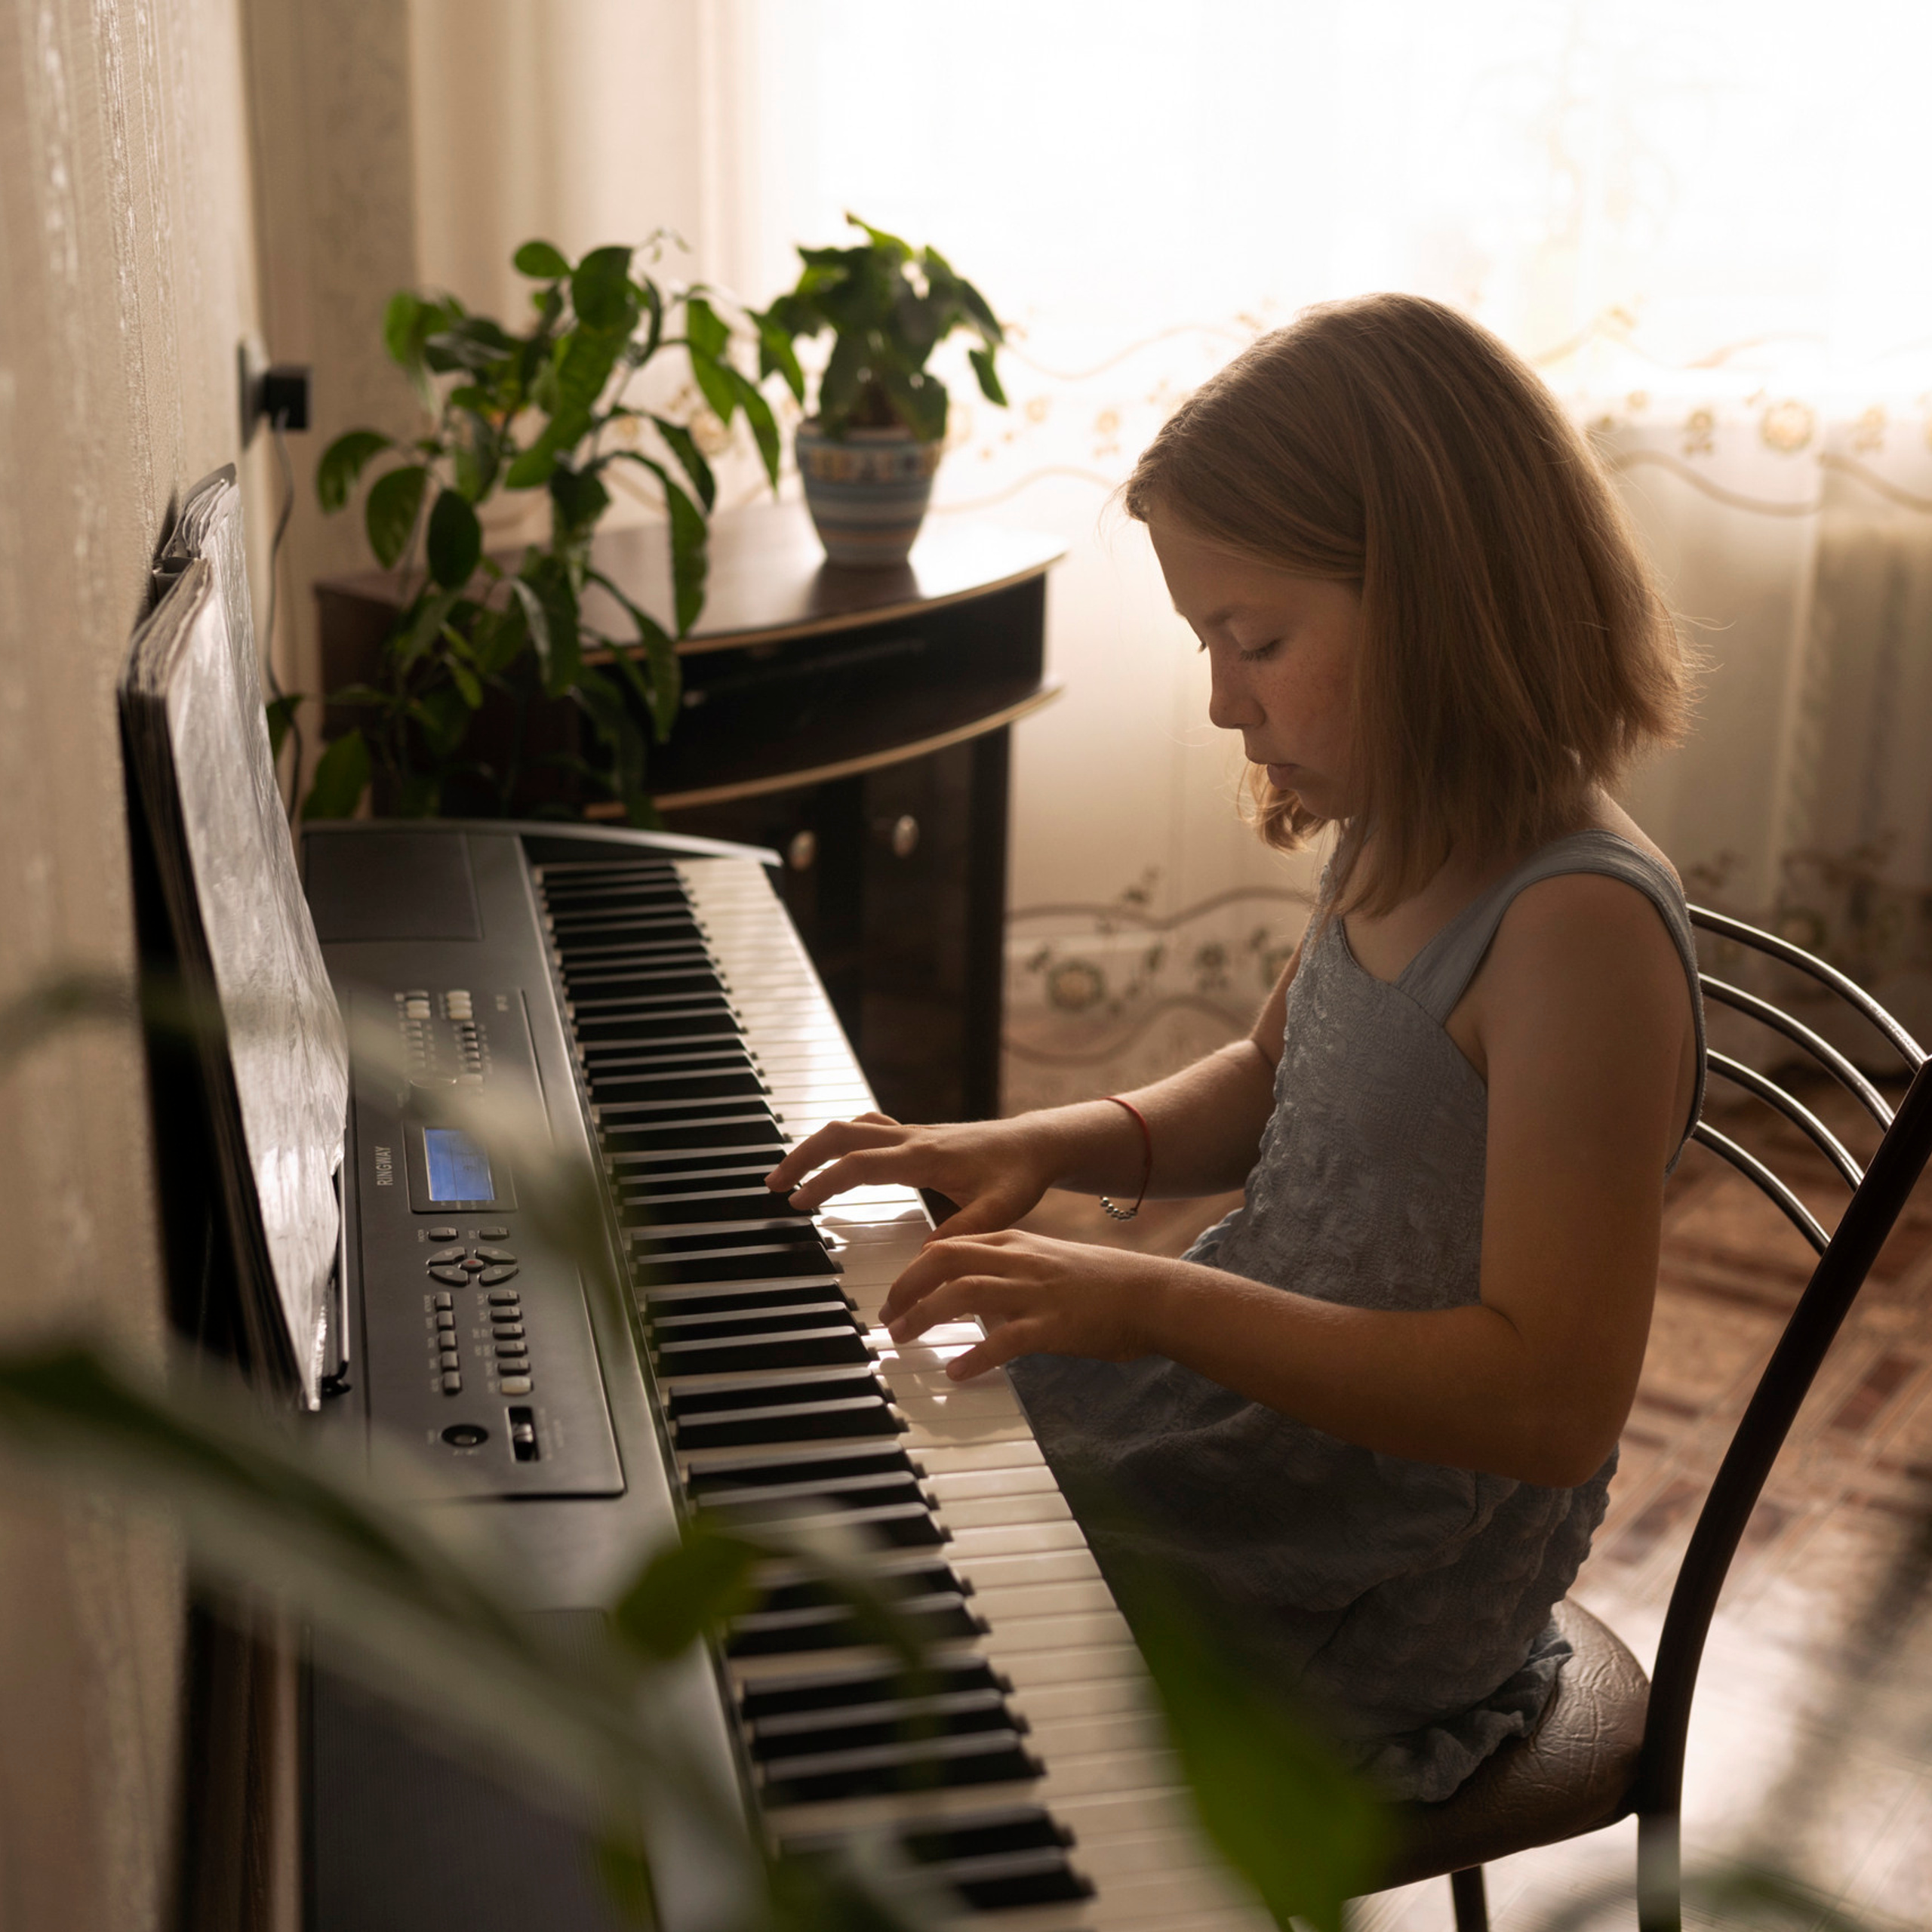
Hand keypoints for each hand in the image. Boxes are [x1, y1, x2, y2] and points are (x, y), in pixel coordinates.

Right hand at [763, 1112, 1064, 1238]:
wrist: (1036, 1143)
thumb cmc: (1019, 1176)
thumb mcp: (999, 1212)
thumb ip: (961, 1235)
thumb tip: (922, 1262)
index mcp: (925, 1156)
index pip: (860, 1163)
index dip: (824, 1181)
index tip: (796, 1201)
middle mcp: (912, 1138)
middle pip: (842, 1134)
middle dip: (802, 1156)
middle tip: (773, 1185)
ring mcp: (912, 1133)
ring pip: (850, 1126)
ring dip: (815, 1146)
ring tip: (789, 1175)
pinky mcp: (915, 1136)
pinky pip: (867, 1128)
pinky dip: (840, 1140)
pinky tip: (830, 1158)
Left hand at [879, 1229, 1184, 1378]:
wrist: (1151, 1294)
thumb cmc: (1100, 1284)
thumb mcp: (1046, 1262)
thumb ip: (1007, 1271)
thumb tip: (969, 1295)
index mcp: (1015, 1243)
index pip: (948, 1245)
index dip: (913, 1270)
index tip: (896, 1294)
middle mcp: (1019, 1261)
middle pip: (943, 1262)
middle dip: (906, 1288)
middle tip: (889, 1317)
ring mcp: (1035, 1293)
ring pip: (963, 1293)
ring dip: (925, 1316)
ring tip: (906, 1340)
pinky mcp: (1052, 1326)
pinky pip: (1003, 1341)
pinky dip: (974, 1356)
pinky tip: (956, 1373)